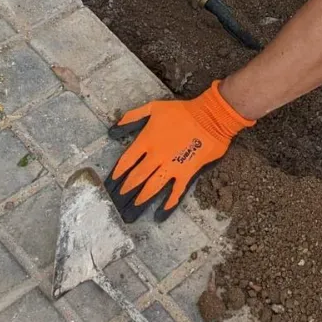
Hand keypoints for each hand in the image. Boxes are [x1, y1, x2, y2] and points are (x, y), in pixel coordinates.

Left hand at [106, 82, 253, 221]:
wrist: (210, 116)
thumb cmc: (181, 111)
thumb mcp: (153, 107)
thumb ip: (132, 117)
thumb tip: (113, 130)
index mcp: (146, 141)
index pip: (126, 161)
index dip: (117, 173)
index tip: (111, 183)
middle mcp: (156, 157)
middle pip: (136, 177)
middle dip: (125, 190)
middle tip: (117, 201)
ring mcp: (171, 166)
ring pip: (152, 187)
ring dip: (141, 199)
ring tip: (133, 210)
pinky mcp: (187, 172)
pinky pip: (176, 191)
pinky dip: (169, 203)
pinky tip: (161, 214)